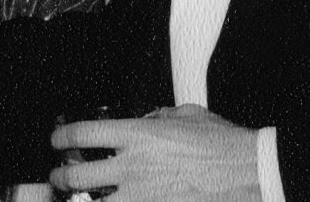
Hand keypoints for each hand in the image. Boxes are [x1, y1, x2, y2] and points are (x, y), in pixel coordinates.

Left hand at [49, 104, 261, 201]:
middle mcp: (133, 167)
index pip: (82, 133)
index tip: (57, 141)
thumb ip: (158, 117)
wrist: (252, 174)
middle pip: (76, 175)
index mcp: (138, 136)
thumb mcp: (187, 116)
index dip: (61, 137)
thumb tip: (146, 120)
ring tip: (80, 201)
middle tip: (58, 179)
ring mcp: (143, 197)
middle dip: (60, 179)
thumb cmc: (225, 146)